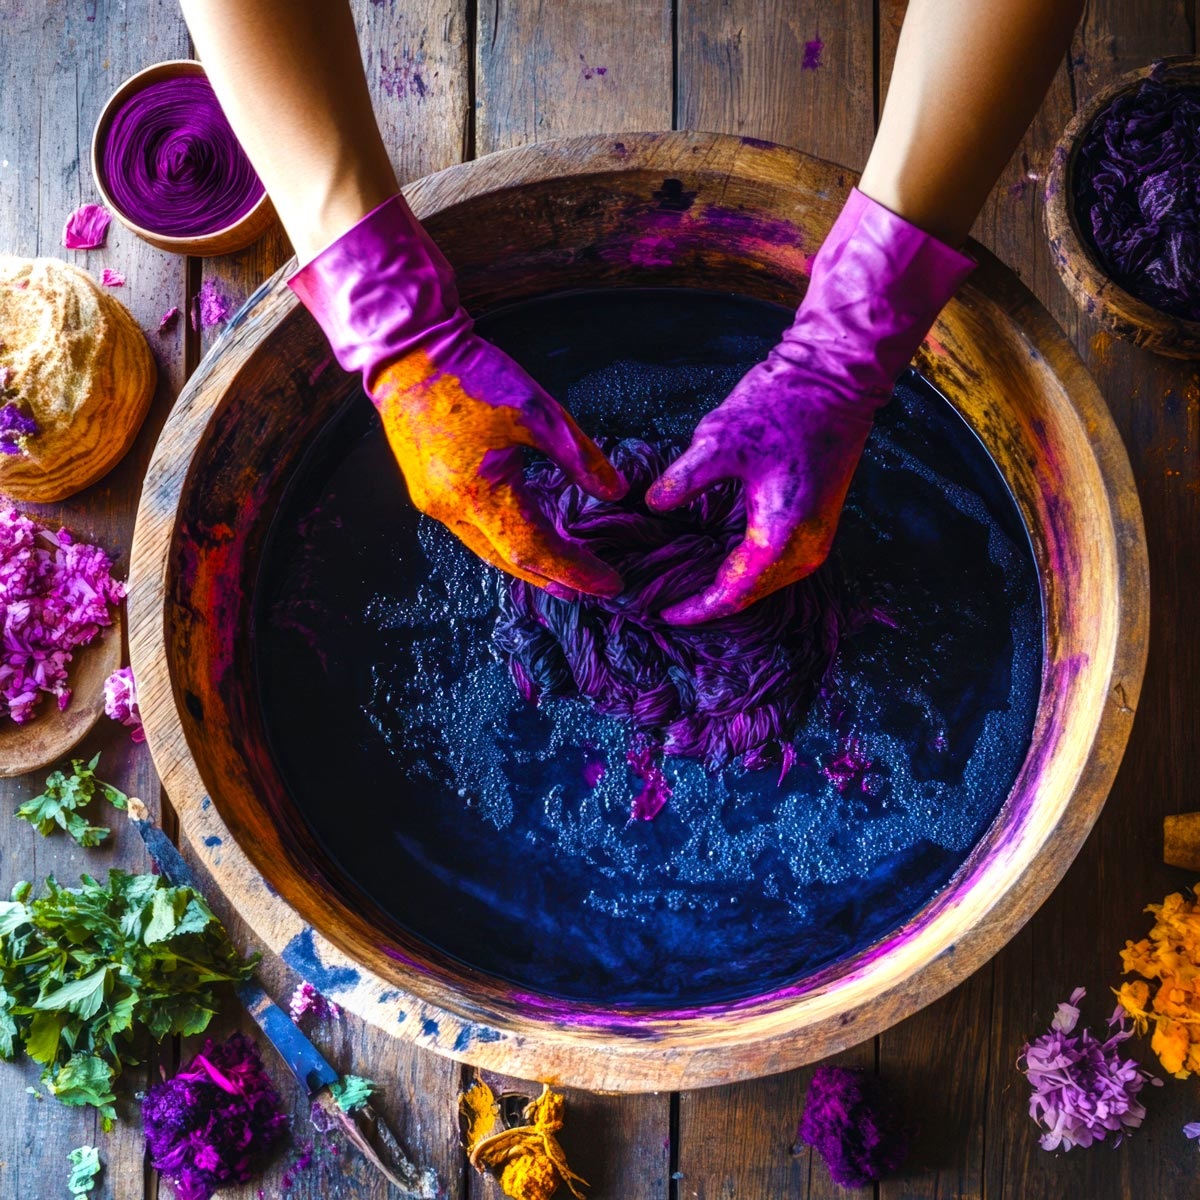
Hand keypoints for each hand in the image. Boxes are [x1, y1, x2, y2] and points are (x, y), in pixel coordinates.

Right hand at [289, 194, 626, 595]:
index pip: (537, 550)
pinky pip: (472, 533)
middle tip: (592, 591)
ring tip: (563, 577)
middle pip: (511, 562)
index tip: (610, 583)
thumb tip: (616, 492)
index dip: (576, 570)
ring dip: (528, 567)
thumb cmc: (473, 376)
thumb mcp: (538, 411)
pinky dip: (503, 544)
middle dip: (555, 579)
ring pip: (488, 551)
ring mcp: (434, 504)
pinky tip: (523, 540)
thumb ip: (579, 457)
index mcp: (480, 493)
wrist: (407, 355)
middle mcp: (452, 510)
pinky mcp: (427, 493)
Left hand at [646, 354, 871, 623]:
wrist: (835, 379)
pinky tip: (716, 561)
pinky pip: (776, 564)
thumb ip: (682, 481)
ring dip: (728, 587)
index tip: (661, 612)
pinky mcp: (816, 524)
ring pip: (764, 582)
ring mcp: (816, 539)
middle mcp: (805, 550)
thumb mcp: (717, 441)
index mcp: (780, 538)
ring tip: (686, 587)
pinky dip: (746, 569)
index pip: (732, 594)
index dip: (696, 608)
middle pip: (750, 595)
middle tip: (664, 602)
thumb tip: (652, 505)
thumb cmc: (781, 406)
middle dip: (709, 603)